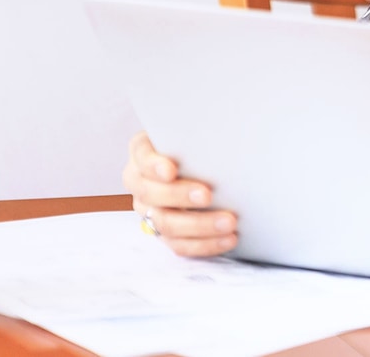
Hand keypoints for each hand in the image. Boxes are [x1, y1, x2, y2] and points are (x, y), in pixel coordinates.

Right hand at [123, 132, 236, 257]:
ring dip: (199, 225)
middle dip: (179, 196)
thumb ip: (202, 127)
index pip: (141, 155)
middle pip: (151, 194)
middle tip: (208, 195)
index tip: (171, 170)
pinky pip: (180, 245)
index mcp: (144, 151)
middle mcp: (140, 182)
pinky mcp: (166, 232)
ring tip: (229, 222)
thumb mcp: (198, 128)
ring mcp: (150, 210)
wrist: (208, 161)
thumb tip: (226, 124)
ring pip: (166, 224)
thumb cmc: (203, 139)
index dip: (153, 164)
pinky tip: (228, 239)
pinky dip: (205, 244)